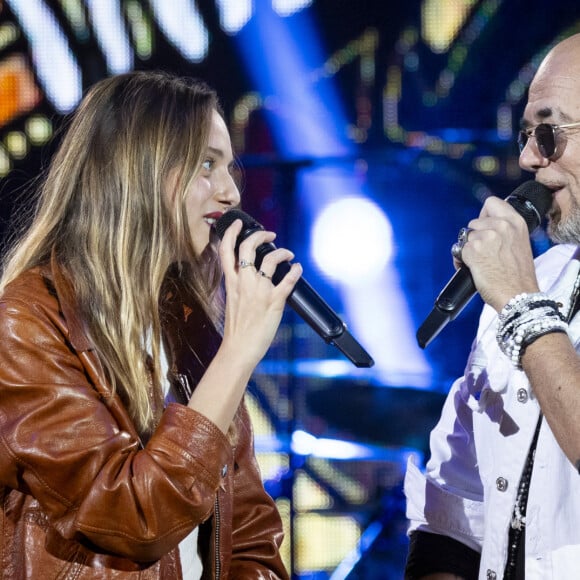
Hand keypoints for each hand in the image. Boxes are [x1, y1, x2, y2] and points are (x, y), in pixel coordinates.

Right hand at [218, 219, 301, 367]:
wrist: (238, 348)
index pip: (226, 250)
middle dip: (260, 234)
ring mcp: (259, 290)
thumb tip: (247, 275)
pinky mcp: (274, 301)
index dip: (232, 232)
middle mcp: (244, 282)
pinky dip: (295, 270)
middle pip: (248, 247)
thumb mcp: (231, 301)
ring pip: (270, 259)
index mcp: (231, 282)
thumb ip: (237, 285)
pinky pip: (288, 280)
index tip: (238, 224)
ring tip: (288, 254)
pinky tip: (298, 268)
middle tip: (270, 234)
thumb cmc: (236, 328)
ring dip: (282, 252)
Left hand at [460, 196, 539, 311]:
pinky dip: (462, 261)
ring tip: (481, 262)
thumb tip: (485, 227)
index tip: (484, 225)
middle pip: (474, 221)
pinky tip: (474, 269)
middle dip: (475, 236)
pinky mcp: (473, 250)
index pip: (492, 202)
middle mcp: (501, 226)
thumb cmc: (518, 276)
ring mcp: (486, 237)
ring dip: (468, 249)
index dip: (484, 214)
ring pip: (466, 237)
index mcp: (516, 222)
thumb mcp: (520, 244)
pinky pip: (459, 251)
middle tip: (483, 251)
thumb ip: (505, 231)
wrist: (518, 295)